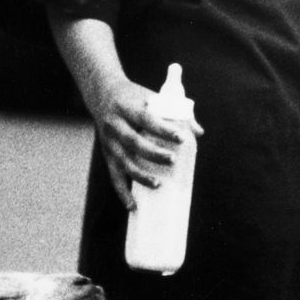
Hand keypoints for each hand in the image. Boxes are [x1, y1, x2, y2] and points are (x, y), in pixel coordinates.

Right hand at [86, 77, 198, 212]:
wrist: (102, 94)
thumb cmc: (134, 96)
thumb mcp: (151, 98)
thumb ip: (176, 112)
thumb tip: (198, 132)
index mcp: (128, 107)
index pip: (146, 119)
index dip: (164, 129)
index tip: (182, 137)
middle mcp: (115, 125)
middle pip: (134, 142)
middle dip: (153, 153)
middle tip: (173, 159)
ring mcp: (109, 142)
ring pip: (123, 161)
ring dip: (140, 175)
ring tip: (158, 184)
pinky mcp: (107, 155)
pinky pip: (114, 176)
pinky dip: (123, 192)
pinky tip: (133, 206)